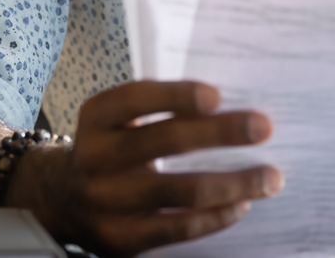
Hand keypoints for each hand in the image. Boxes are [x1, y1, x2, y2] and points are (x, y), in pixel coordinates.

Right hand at [18, 80, 281, 256]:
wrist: (63, 200)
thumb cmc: (113, 147)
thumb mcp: (121, 120)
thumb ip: (162, 110)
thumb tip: (233, 111)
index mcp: (97, 117)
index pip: (136, 99)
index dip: (177, 96)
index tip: (217, 96)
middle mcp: (96, 157)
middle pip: (165, 141)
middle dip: (221, 133)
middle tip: (264, 127)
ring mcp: (106, 200)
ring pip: (180, 190)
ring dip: (233, 183)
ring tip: (270, 178)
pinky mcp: (121, 238)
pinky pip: (177, 228)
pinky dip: (215, 216)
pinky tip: (242, 205)